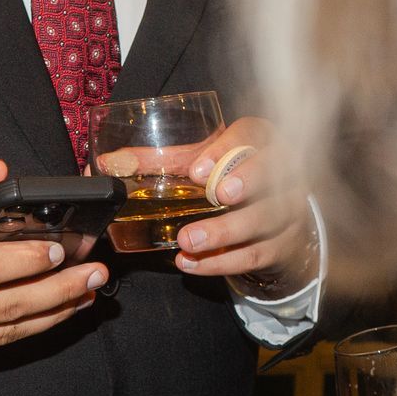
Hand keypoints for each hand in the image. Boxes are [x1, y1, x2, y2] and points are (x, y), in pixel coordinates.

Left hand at [174, 117, 319, 291]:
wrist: (270, 227)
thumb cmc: (230, 184)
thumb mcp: (202, 166)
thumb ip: (162, 163)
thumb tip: (108, 163)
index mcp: (259, 141)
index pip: (252, 133)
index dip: (229, 148)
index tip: (199, 169)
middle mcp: (282, 171)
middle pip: (275, 170)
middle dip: (249, 180)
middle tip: (219, 195)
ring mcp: (288, 209)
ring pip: (267, 217)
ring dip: (226, 231)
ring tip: (188, 239)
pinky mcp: (283, 245)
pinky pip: (255, 255)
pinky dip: (221, 261)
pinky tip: (192, 262)